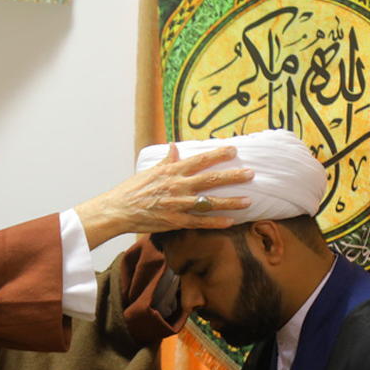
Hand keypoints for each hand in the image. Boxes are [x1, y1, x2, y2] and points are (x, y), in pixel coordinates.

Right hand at [75, 143, 252, 249]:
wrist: (119, 210)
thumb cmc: (133, 190)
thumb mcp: (150, 171)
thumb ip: (166, 159)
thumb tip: (175, 146)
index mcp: (172, 171)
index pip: (200, 160)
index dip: (218, 154)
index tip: (233, 150)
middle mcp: (178, 186)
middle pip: (211, 179)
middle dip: (233, 176)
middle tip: (251, 173)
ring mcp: (178, 204)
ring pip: (210, 202)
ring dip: (231, 202)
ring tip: (248, 200)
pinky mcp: (176, 221)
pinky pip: (200, 222)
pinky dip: (216, 222)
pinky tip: (231, 222)